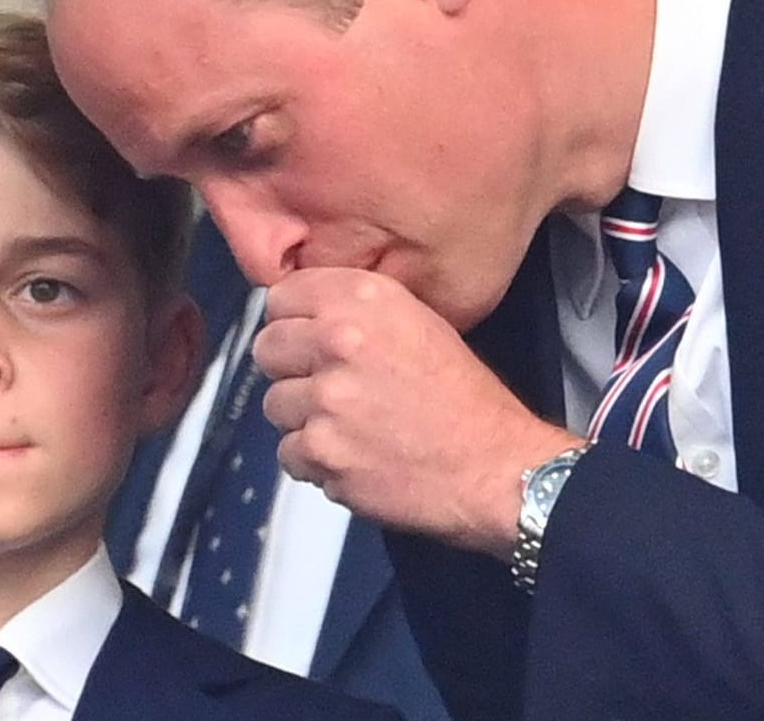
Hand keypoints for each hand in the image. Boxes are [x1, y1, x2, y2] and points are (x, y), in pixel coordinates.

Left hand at [255, 267, 581, 557]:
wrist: (496, 467)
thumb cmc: (467, 402)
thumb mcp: (420, 323)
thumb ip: (357, 312)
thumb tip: (307, 315)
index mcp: (365, 300)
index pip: (281, 296)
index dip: (292, 322)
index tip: (304, 339)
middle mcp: (340, 341)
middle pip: (268, 348)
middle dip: (291, 370)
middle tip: (325, 387)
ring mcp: (327, 399)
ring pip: (275, 404)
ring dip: (303, 419)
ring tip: (349, 427)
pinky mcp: (323, 451)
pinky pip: (288, 453)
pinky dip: (313, 461)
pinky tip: (351, 455)